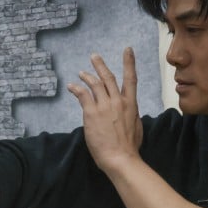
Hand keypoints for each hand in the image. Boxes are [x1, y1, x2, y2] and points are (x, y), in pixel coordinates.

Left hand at [66, 48, 143, 173]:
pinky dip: (76, 89)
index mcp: (131, 104)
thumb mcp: (136, 126)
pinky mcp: (91, 113)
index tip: (127, 50)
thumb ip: (132, 114)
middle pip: (108, 78)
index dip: (129, 62)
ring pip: (95, 84)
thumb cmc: (130, 146)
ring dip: (87, 76)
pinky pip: (82, 95)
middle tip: (94, 57)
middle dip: (100, 65)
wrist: (120, 157)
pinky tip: (71, 87)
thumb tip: (130, 110)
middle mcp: (117, 101)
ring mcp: (104, 106)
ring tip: (81, 73)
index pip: (131, 78)